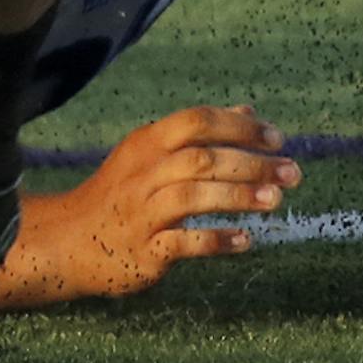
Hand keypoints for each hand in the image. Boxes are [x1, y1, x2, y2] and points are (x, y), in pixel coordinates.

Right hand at [40, 105, 301, 300]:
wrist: (70, 240)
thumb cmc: (122, 193)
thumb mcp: (152, 153)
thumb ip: (199, 134)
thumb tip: (249, 111)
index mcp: (147, 142)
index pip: (197, 121)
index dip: (239, 126)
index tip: (277, 138)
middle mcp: (144, 172)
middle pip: (201, 157)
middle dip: (251, 163)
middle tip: (292, 172)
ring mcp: (142, 211)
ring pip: (193, 196)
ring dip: (238, 197)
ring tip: (275, 202)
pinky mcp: (144, 251)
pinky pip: (183, 242)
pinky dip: (216, 240)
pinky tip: (245, 240)